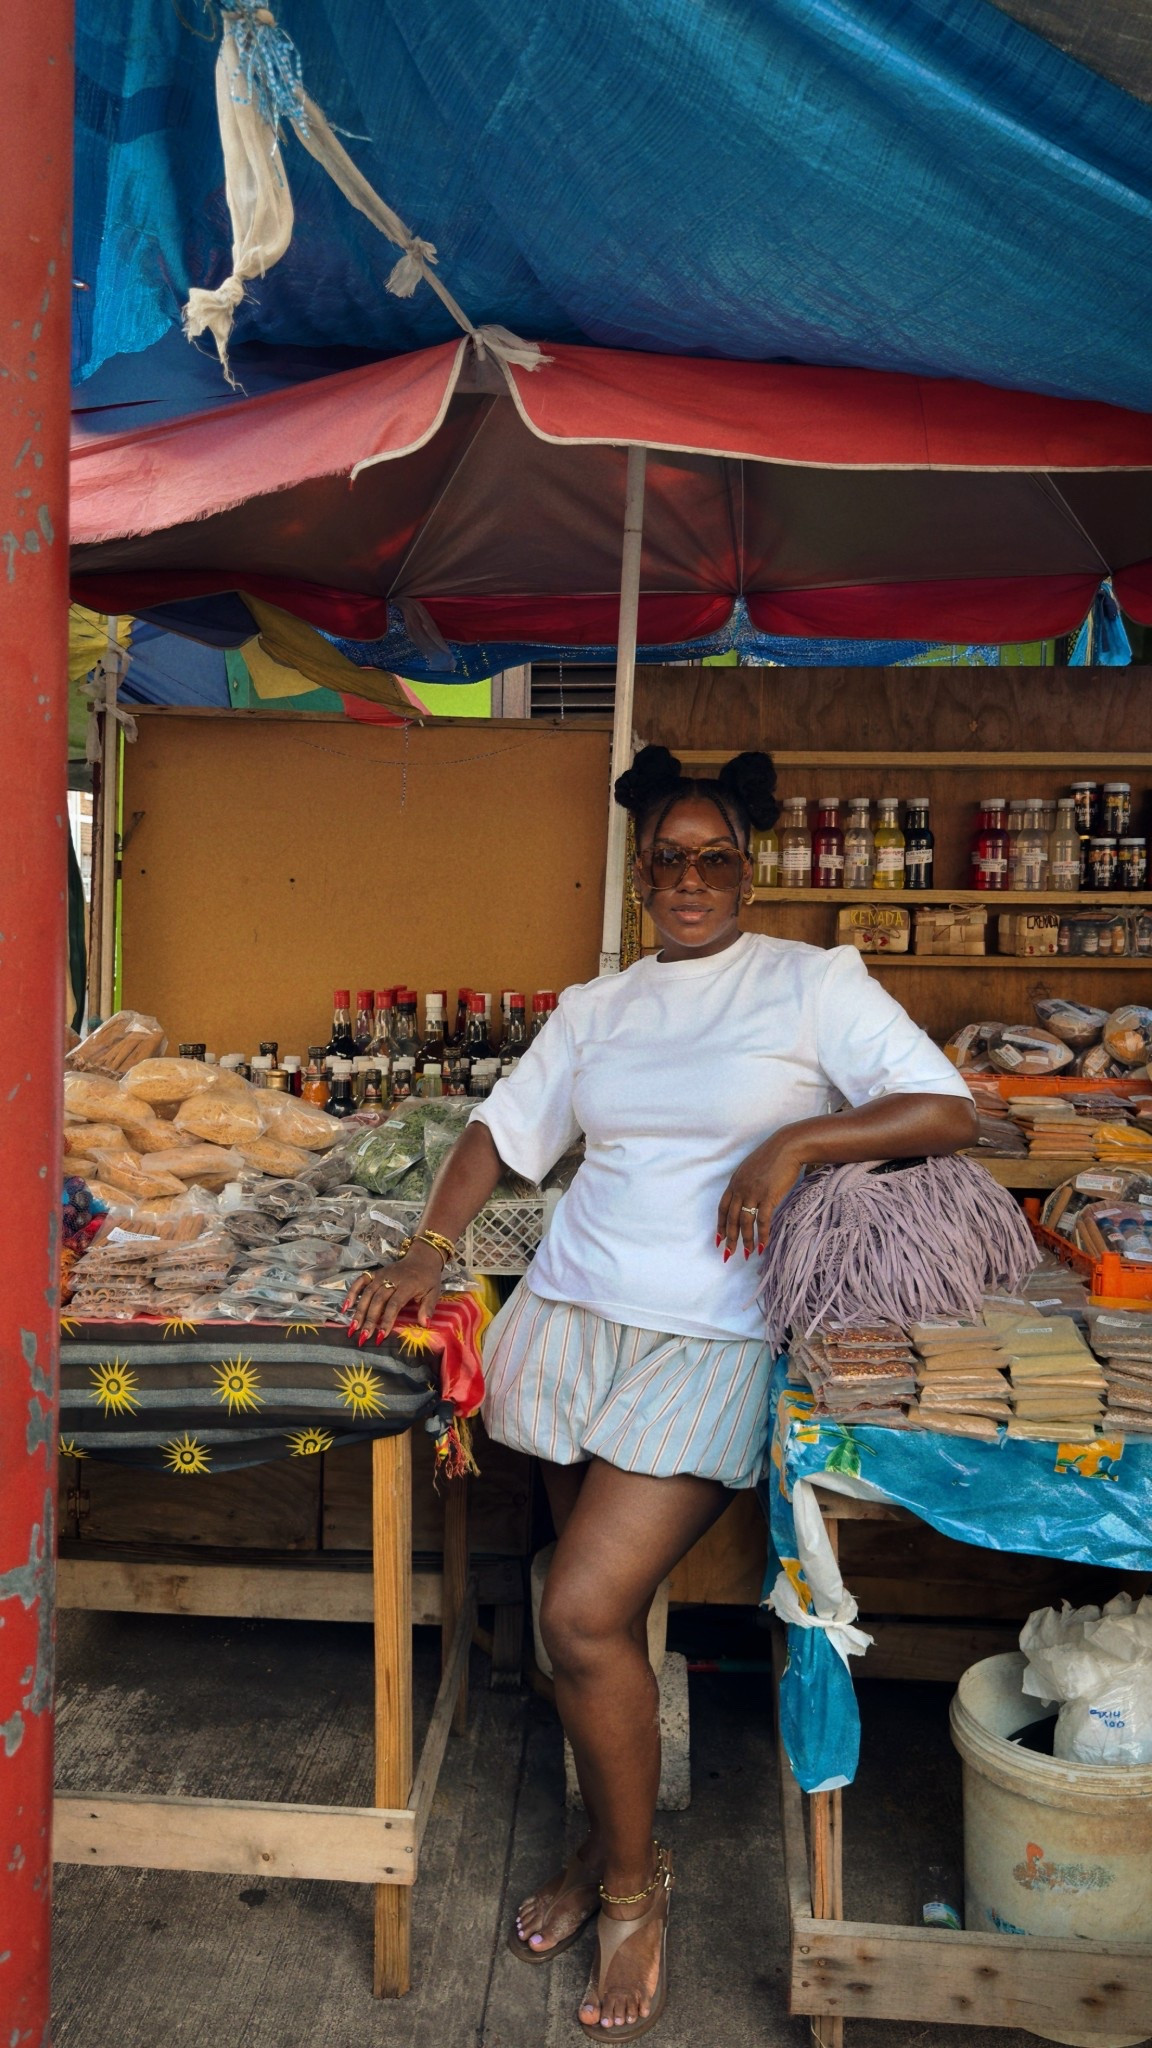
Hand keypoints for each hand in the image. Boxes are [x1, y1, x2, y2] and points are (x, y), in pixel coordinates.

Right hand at [343, 1244, 443, 1343]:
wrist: (422, 1258)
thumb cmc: (428, 1279)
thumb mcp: (434, 1292)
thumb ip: (428, 1308)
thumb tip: (425, 1324)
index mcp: (407, 1285)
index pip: (394, 1304)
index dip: (386, 1320)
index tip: (381, 1336)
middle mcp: (392, 1279)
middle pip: (378, 1300)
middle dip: (369, 1319)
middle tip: (363, 1336)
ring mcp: (381, 1275)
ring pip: (367, 1293)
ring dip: (359, 1311)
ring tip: (353, 1327)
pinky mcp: (375, 1273)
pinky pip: (361, 1281)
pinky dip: (352, 1292)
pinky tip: (346, 1306)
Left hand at [716, 1133, 804, 1261]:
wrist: (787, 1147)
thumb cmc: (773, 1156)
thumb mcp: (752, 1168)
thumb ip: (746, 1182)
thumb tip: (746, 1197)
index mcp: (735, 1182)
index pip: (723, 1208)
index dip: (720, 1225)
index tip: (719, 1239)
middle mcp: (740, 1188)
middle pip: (731, 1218)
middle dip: (729, 1238)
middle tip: (729, 1253)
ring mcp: (753, 1193)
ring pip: (745, 1222)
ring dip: (746, 1240)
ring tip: (747, 1253)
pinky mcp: (768, 1196)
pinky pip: (762, 1220)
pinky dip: (762, 1235)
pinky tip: (762, 1245)